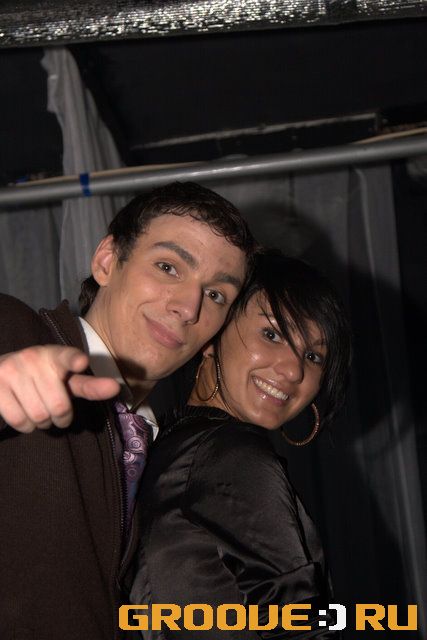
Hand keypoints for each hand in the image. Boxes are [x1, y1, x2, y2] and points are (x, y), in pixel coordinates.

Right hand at [0, 345, 119, 432]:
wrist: (3, 371)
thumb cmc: (44, 379)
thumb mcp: (68, 380)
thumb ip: (91, 386)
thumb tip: (116, 388)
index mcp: (55, 354)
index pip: (66, 356)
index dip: (74, 360)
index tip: (81, 362)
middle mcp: (33, 358)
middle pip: (59, 406)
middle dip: (61, 417)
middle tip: (56, 412)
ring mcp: (12, 370)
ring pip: (39, 416)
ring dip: (43, 423)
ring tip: (40, 411)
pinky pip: (20, 420)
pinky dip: (27, 426)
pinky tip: (26, 414)